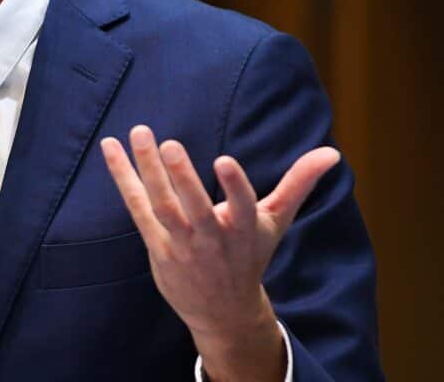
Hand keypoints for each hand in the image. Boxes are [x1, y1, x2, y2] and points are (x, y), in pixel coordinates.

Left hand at [100, 125, 339, 381]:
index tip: (225, 160)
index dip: (234, 186)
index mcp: (245, 230)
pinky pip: (137, 207)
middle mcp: (212, 238)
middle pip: (194, 208)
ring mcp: (181, 243)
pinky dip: (123, 178)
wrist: (222, 310)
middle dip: (181, 177)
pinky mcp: (156, 244)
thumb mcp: (276, 222)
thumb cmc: (250, 255)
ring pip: (161, 205)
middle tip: (168, 144)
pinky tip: (111, 149)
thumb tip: (332, 153)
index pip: (242, 207)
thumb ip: (299, 183)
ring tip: (139, 132)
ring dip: (147, 169)